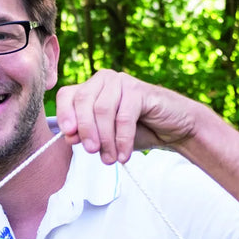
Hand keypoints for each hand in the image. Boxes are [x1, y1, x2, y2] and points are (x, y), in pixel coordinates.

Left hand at [55, 69, 197, 164]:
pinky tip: (124, 155)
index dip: (64, 114)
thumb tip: (69, 136)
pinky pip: (124, 117)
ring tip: (110, 158)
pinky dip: (122, 140)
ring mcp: (122, 82)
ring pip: (102, 110)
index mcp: (91, 88)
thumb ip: (86, 135)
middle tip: (92, 152)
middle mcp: (104, 80)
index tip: (68, 136)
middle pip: (83, 101)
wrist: (173, 129)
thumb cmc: (136, 131)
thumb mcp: (105, 136)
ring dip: (105, 139)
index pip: (67, 95)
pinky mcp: (140, 90)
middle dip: (85, 130)